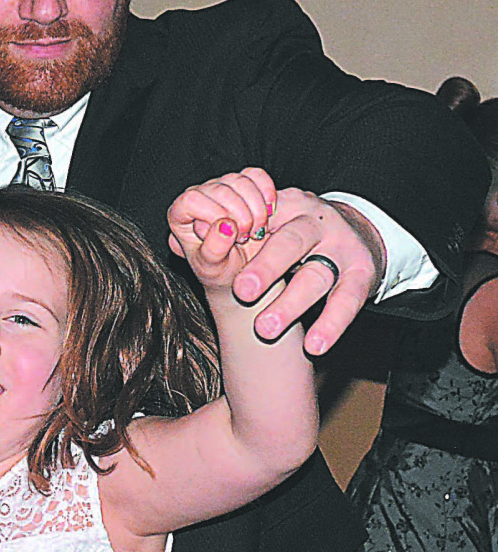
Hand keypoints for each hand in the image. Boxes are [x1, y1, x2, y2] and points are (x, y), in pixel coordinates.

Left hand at [168, 168, 277, 289]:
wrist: (243, 272)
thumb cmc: (219, 271)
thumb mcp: (212, 269)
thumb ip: (212, 250)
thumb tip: (224, 226)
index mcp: (180, 215)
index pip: (191, 200)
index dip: (215, 214)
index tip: (232, 233)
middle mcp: (199, 197)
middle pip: (219, 189)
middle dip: (239, 215)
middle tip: (246, 238)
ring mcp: (221, 187)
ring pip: (239, 180)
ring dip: (256, 208)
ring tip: (255, 231)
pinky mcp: (243, 184)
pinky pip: (256, 174)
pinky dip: (267, 192)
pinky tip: (269, 213)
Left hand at [229, 190, 384, 354]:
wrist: (359, 230)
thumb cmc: (298, 230)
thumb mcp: (273, 219)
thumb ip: (234, 229)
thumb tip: (189, 233)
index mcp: (288, 206)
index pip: (261, 216)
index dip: (241, 233)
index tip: (223, 247)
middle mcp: (317, 223)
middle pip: (290, 243)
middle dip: (265, 267)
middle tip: (241, 291)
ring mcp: (342, 248)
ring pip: (316, 276)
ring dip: (290, 304)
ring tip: (264, 328)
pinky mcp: (362, 273)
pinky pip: (347, 301)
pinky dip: (331, 325)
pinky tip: (314, 345)